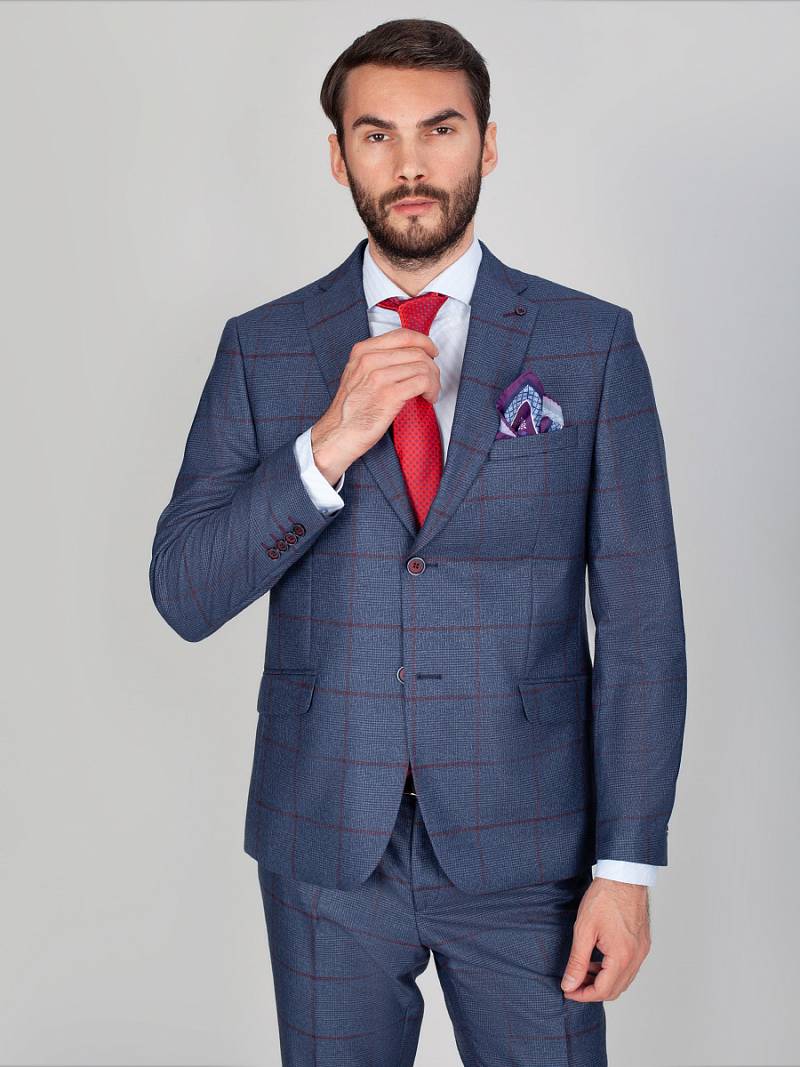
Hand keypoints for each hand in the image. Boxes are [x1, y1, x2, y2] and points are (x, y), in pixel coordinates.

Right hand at [310, 327, 439, 484]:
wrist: (338, 435)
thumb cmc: (349, 411)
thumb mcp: (357, 375)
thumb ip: (378, 361)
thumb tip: (408, 356)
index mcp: (362, 351)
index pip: (402, 335)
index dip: (423, 342)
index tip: (431, 351)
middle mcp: (369, 360)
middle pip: (416, 352)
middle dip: (431, 366)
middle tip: (432, 380)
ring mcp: (379, 377)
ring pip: (423, 366)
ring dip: (434, 380)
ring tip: (430, 392)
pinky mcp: (389, 395)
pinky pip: (423, 382)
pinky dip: (432, 389)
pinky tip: (428, 398)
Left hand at [560, 878, 651, 1000]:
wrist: (624, 875)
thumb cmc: (604, 897)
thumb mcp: (584, 929)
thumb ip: (577, 961)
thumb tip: (569, 984)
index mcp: (622, 956)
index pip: (603, 991)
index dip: (583, 995)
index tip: (567, 990)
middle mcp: (636, 957)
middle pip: (615, 990)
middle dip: (592, 991)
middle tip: (573, 983)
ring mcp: (641, 951)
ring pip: (623, 980)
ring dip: (603, 981)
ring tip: (582, 970)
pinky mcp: (642, 943)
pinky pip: (629, 967)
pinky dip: (613, 970)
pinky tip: (598, 960)